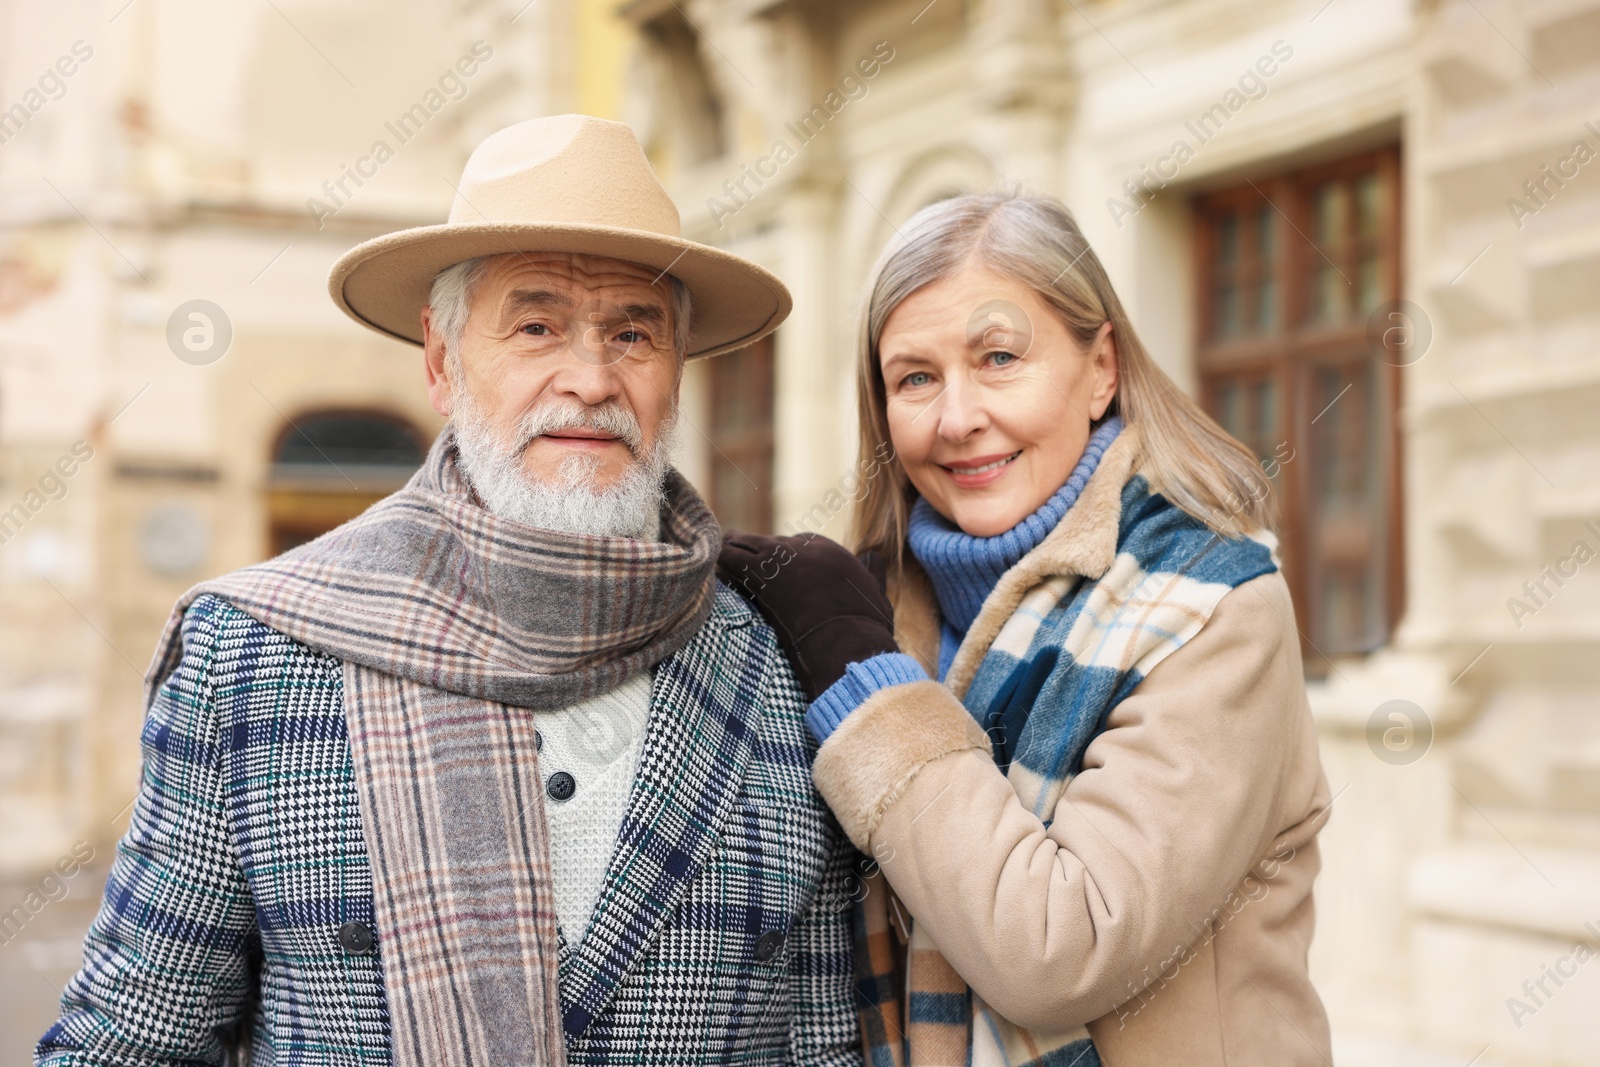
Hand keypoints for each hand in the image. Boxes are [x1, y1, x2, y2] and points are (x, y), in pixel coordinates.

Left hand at [718, 530, 899, 700]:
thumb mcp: (877, 594)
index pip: (796, 542)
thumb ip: (874, 572)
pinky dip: (718, 564)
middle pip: (767, 542)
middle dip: (751, 552)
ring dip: (729, 551)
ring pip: (744, 544)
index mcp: (830, 550)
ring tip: (715, 560)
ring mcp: (780, 559)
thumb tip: (874, 556)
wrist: (850, 644)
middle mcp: (804, 548)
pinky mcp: (761, 575)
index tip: (769, 569)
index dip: (780, 556)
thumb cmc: (866, 630)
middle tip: (731, 560)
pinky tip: (710, 572)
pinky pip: (730, 559)